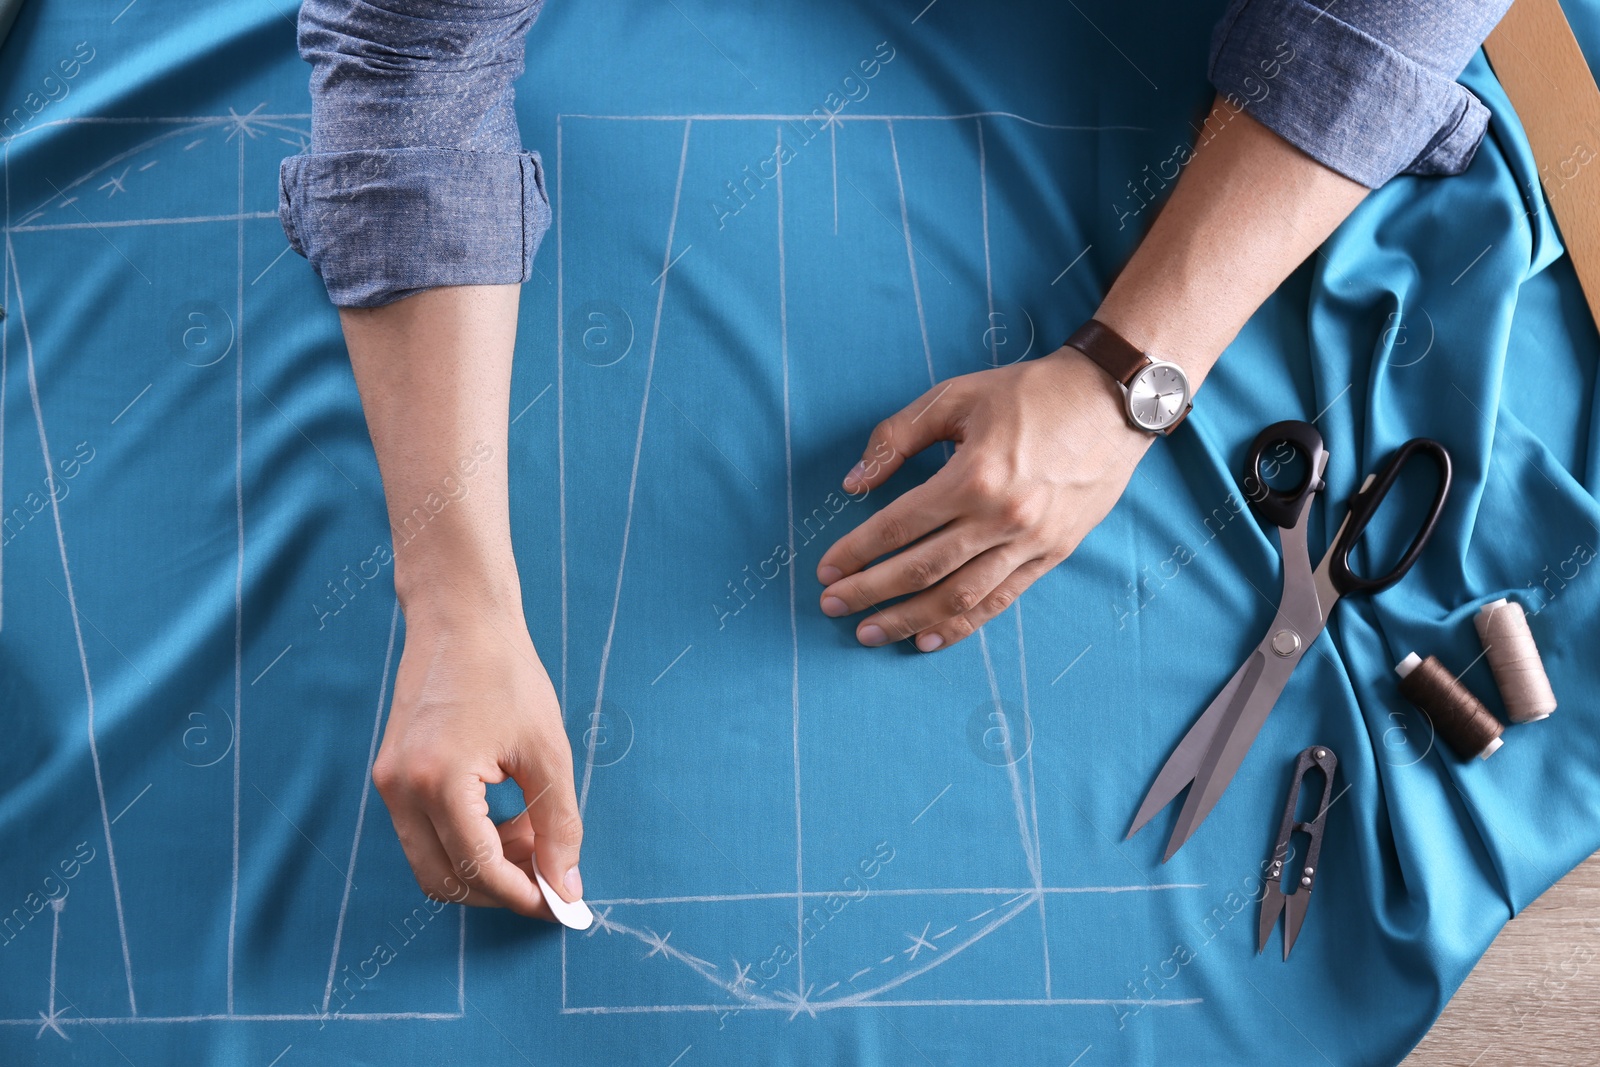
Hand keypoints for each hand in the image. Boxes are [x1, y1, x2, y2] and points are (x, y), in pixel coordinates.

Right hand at [372, 598, 583, 920]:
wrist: (460, 618)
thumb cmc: (508, 674)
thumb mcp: (548, 750)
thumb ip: (559, 824)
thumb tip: (567, 886)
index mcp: (440, 780)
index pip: (479, 869)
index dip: (523, 894)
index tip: (560, 902)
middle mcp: (401, 788)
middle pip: (446, 880)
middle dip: (500, 889)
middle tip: (549, 873)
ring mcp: (389, 783)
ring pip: (431, 863)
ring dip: (483, 867)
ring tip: (533, 835)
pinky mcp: (390, 775)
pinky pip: (424, 834)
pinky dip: (465, 841)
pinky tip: (507, 818)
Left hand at [816, 346, 1152, 650]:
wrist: (1113, 402)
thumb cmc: (1029, 393)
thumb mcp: (955, 396)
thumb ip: (897, 438)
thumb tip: (854, 483)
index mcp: (974, 476)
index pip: (899, 526)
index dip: (857, 552)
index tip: (825, 571)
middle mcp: (1002, 517)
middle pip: (922, 570)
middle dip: (870, 593)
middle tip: (832, 606)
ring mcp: (1031, 542)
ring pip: (959, 597)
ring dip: (908, 619)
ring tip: (869, 633)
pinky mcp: (1053, 554)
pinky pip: (999, 601)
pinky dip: (961, 625)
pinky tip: (928, 638)